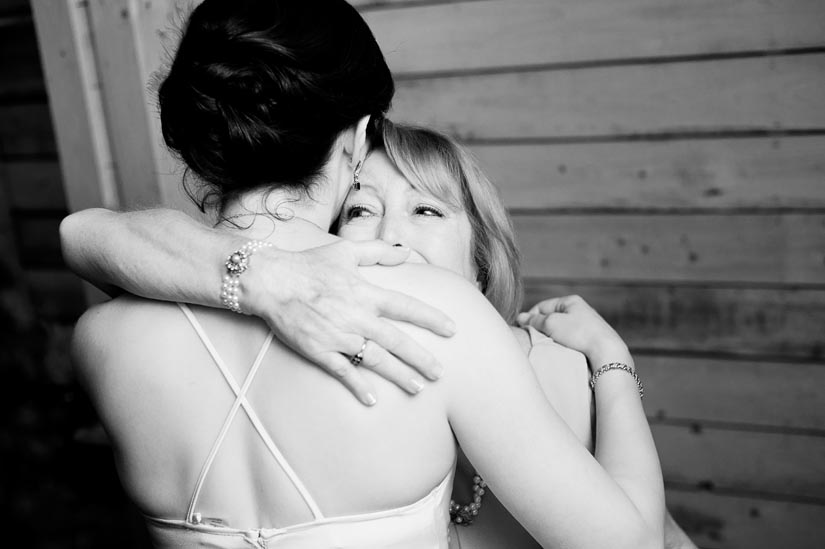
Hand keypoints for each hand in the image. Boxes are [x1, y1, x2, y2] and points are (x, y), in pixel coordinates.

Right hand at [244, 239, 455, 404]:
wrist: (270, 281)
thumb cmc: (308, 264)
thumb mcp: (345, 250)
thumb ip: (378, 252)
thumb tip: (405, 252)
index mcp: (365, 292)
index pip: (406, 307)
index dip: (431, 319)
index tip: (451, 329)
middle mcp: (356, 316)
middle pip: (396, 341)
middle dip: (421, 358)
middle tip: (440, 372)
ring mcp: (338, 336)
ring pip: (375, 360)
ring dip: (398, 375)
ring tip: (418, 387)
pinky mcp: (320, 350)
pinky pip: (343, 372)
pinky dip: (358, 387)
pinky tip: (372, 400)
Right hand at [516, 295, 627, 361]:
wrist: (606, 350)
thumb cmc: (579, 333)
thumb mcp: (552, 323)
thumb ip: (534, 320)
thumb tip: (520, 317)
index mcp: (570, 301)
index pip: (542, 306)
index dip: (530, 317)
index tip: (523, 329)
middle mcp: (579, 310)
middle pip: (551, 317)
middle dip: (541, 327)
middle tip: (535, 339)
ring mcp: (585, 324)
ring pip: (560, 329)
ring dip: (551, 337)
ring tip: (548, 346)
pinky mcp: (589, 338)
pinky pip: (569, 338)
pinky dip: (562, 343)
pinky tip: (561, 350)